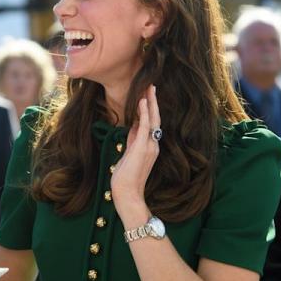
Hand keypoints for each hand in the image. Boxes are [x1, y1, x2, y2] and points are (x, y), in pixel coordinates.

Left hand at [109, 85, 160, 214]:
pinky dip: (144, 113)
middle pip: (155, 118)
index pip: (151, 124)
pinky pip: (145, 126)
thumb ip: (132, 141)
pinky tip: (142, 101)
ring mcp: (149, 146)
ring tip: (149, 88)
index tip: (146, 96)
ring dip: (150, 103)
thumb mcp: (129, 155)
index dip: (149, 109)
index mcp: (149, 147)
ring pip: (153, 119)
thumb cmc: (125, 178)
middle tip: (151, 86)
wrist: (127, 194)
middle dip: (152, 102)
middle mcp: (153, 145)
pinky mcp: (142, 147)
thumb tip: (132, 127)